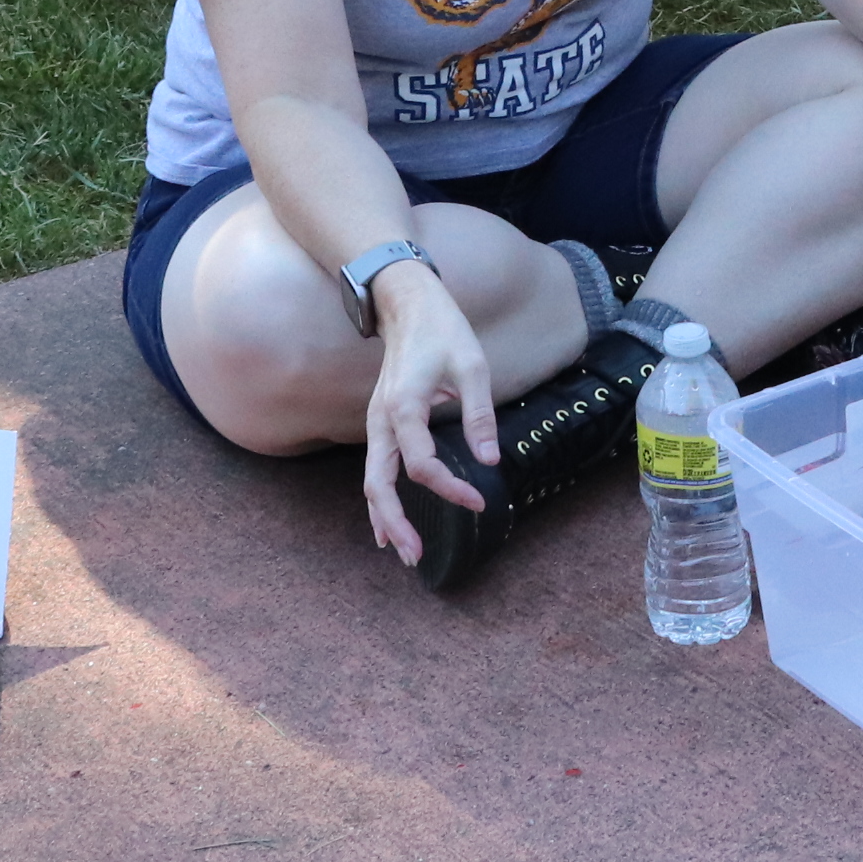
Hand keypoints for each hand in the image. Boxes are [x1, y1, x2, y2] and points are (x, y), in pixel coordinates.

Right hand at [356, 263, 496, 566]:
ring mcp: (376, 423)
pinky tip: (387, 524)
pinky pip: (374, 469)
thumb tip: (491, 461)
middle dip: (396, 523)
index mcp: (405, 407)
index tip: (480, 500)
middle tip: (417, 557)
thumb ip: (479, 415)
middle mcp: (382, 420)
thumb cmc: (443, 331)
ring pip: (371, 481)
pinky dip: (379, 500)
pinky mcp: (380, 423)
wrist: (407, 304)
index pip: (424, 466)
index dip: (451, 489)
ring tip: (404, 551)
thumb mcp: (473, 366)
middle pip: (379, 484)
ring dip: (384, 518)